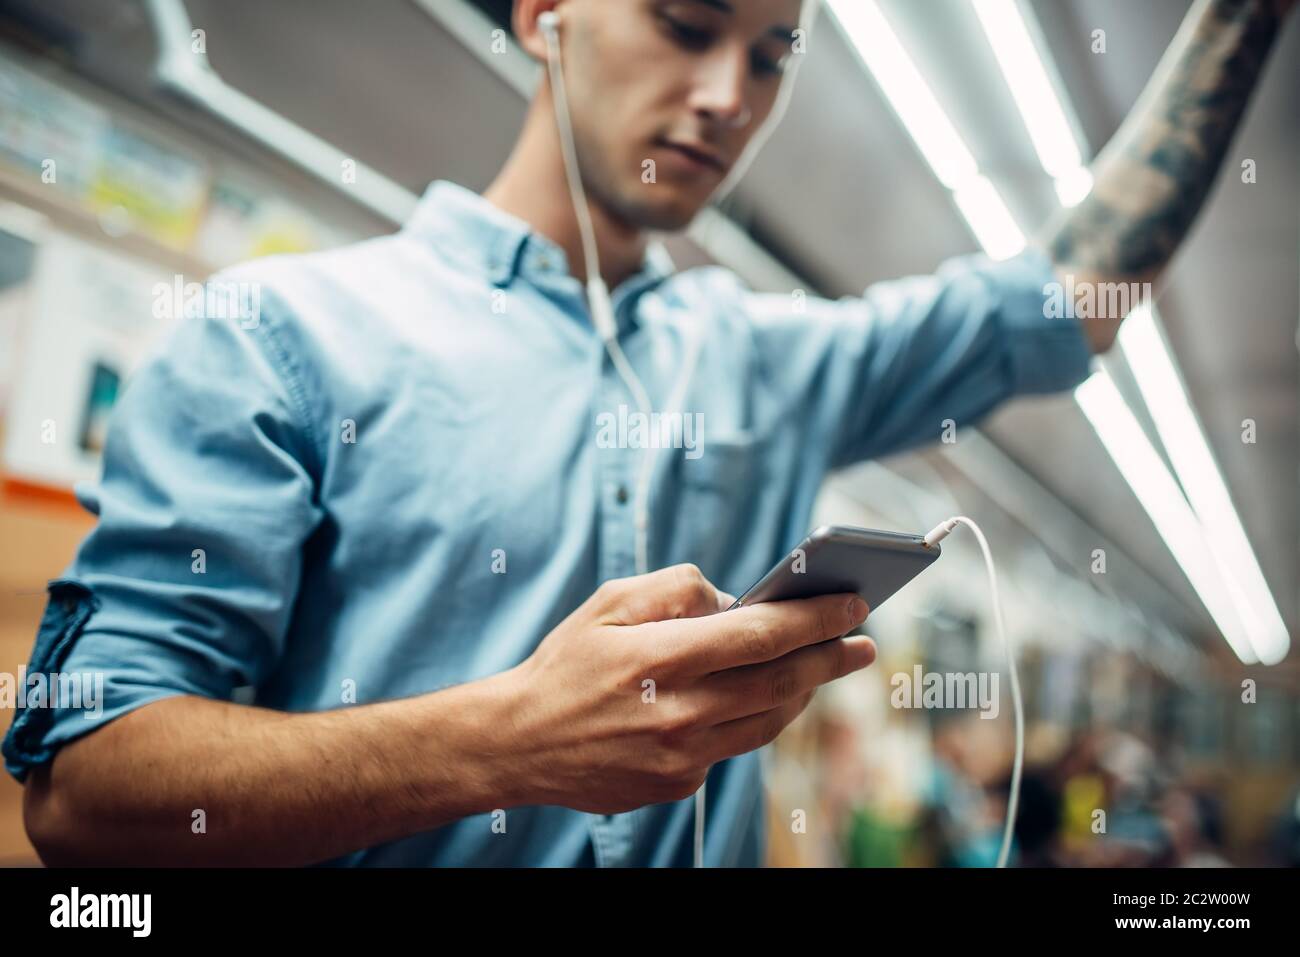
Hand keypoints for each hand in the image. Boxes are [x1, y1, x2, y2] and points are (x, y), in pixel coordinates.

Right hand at [502, 563, 874, 813]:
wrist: (519, 743)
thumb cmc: (567, 663)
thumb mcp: (610, 602)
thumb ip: (677, 589)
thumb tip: (734, 600)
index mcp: (660, 658)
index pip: (760, 634)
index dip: (815, 618)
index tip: (852, 603)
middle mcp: (678, 713)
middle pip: (780, 682)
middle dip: (831, 658)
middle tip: (863, 642)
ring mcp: (681, 758)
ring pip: (767, 721)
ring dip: (803, 691)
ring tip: (822, 667)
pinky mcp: (679, 786)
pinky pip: (733, 747)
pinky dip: (753, 718)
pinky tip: (761, 698)